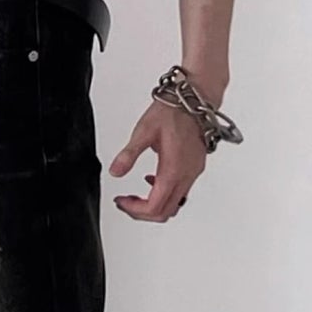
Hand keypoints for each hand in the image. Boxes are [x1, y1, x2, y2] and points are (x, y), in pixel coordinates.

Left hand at [108, 101, 207, 220]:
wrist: (196, 99)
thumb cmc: (173, 112)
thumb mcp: (144, 131)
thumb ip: (129, 154)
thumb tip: (115, 171)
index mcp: (173, 170)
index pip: (154, 207)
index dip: (135, 210)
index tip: (121, 201)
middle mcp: (186, 176)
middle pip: (165, 212)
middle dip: (143, 212)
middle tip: (126, 203)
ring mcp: (193, 173)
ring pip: (175, 205)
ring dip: (155, 206)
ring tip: (137, 196)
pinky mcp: (196, 168)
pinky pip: (181, 192)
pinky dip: (165, 194)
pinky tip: (153, 181)